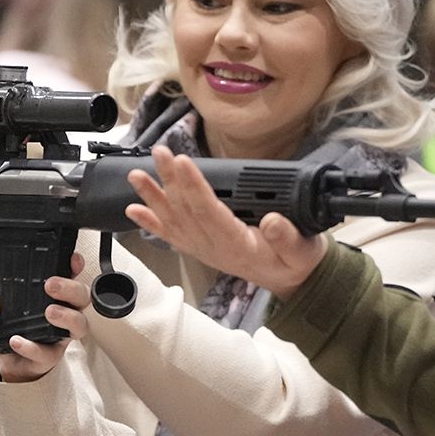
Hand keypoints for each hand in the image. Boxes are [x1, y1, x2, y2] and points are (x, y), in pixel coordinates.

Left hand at [0, 254, 86, 382]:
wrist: (0, 357)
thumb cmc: (3, 324)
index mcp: (52, 292)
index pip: (70, 274)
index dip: (76, 265)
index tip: (72, 259)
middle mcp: (63, 310)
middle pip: (81, 296)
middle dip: (70, 288)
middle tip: (51, 285)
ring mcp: (60, 334)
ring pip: (79, 324)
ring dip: (67, 316)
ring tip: (49, 312)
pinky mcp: (50, 356)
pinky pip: (48, 352)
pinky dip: (31, 347)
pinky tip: (17, 340)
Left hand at [125, 145, 327, 296]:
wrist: (290, 282)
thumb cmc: (295, 261)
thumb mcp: (302, 251)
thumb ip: (287, 238)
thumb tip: (271, 222)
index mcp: (237, 245)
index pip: (209, 212)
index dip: (193, 186)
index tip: (182, 161)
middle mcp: (213, 248)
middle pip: (185, 210)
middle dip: (169, 180)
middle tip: (158, 153)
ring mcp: (203, 249)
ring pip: (173, 220)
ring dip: (153, 197)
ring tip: (135, 175)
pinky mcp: (200, 248)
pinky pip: (171, 235)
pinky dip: (151, 222)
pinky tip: (133, 210)